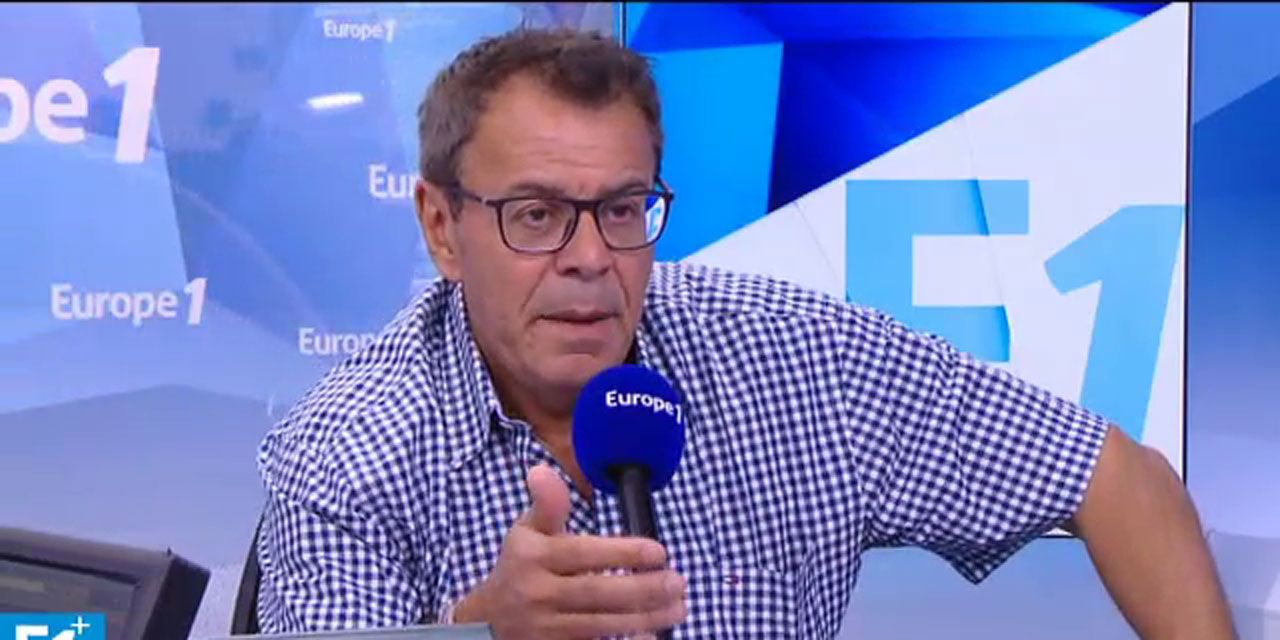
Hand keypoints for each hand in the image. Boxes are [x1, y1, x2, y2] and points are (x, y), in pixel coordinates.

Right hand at [453, 464, 687, 638]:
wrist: (489, 618)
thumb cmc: (520, 565)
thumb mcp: (527, 531)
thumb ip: (547, 504)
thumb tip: (541, 470)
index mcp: (533, 556)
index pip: (583, 553)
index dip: (622, 552)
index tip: (660, 552)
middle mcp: (537, 592)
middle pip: (597, 593)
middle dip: (642, 589)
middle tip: (678, 582)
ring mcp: (546, 626)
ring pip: (601, 624)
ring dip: (645, 618)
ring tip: (678, 608)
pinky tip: (651, 636)